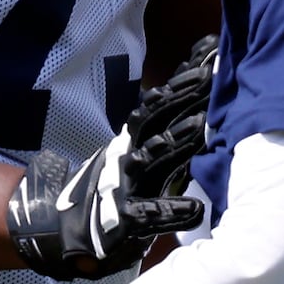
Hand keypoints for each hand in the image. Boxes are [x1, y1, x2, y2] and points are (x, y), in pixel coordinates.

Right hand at [8, 36, 216, 279]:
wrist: (73, 230)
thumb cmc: (124, 184)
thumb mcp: (143, 146)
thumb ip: (170, 114)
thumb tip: (200, 66)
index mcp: (135, 138)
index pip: (159, 101)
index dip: (182, 79)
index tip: (210, 54)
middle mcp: (130, 155)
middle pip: (154, 120)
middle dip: (180, 98)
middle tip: (209, 77)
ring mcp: (126, 186)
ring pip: (152, 159)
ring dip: (176, 141)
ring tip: (201, 127)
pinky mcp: (125, 221)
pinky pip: (149, 214)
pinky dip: (171, 210)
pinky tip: (196, 210)